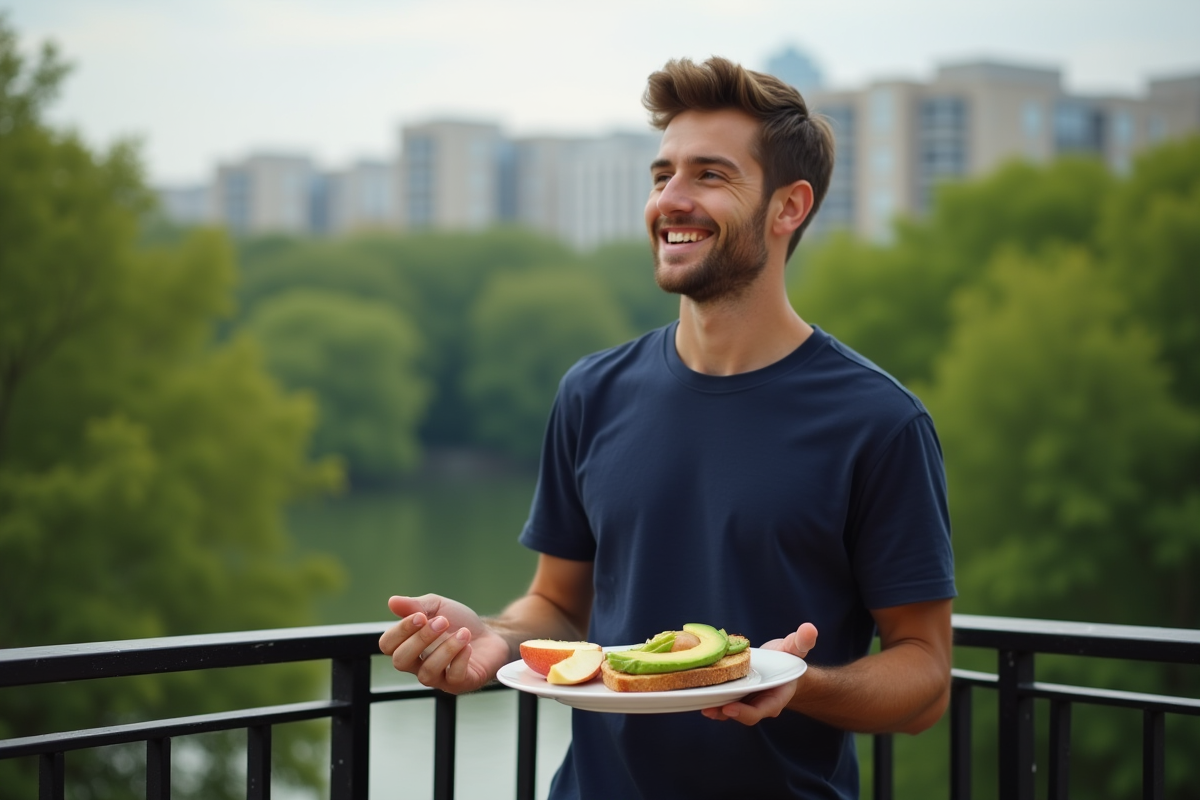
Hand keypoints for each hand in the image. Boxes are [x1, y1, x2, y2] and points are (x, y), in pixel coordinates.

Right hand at [378, 595, 511, 693]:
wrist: (491, 634)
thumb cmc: (459, 622)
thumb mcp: (438, 607)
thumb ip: (415, 605)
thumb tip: (392, 601)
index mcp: (408, 645)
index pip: (387, 645)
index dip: (400, 631)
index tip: (420, 616)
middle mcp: (418, 665)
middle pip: (400, 661)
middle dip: (420, 639)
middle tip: (442, 622)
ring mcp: (438, 678)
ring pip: (427, 673)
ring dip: (446, 649)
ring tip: (463, 633)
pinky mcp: (458, 684)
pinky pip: (452, 677)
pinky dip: (460, 659)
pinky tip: (468, 646)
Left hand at [701, 623, 817, 725]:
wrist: (781, 665)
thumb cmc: (789, 658)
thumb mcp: (796, 649)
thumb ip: (802, 641)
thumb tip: (810, 628)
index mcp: (776, 697)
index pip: (761, 710)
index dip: (745, 712)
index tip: (730, 707)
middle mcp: (759, 703)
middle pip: (741, 713)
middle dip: (724, 712)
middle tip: (708, 708)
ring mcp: (746, 701)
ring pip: (729, 709)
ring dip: (714, 708)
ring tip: (698, 702)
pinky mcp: (735, 694)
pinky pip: (722, 700)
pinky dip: (711, 698)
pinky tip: (697, 692)